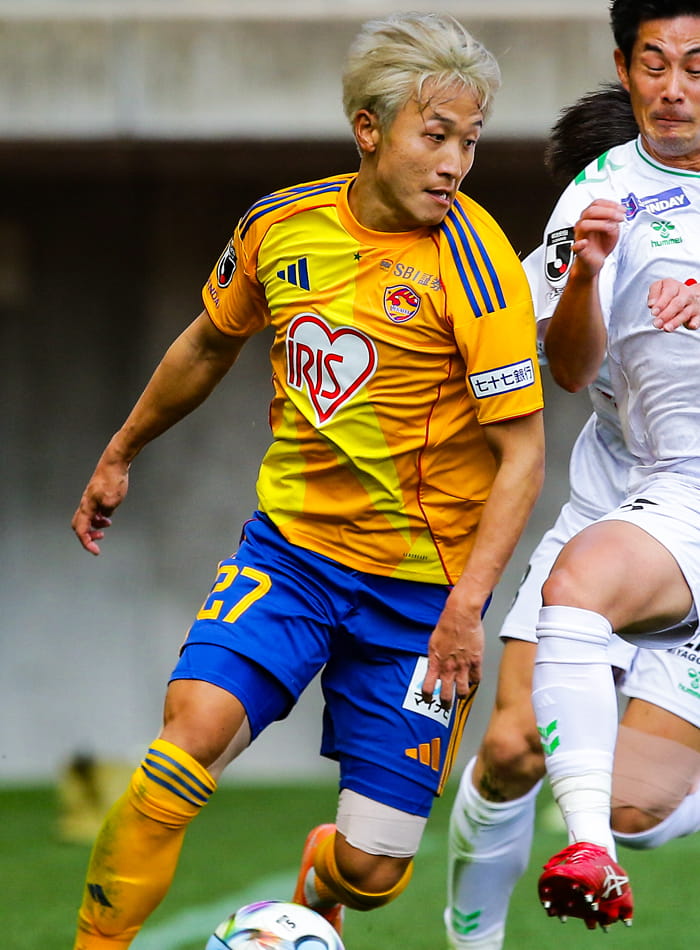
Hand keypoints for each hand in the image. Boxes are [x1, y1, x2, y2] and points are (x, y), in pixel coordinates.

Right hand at [71, 448, 129, 554]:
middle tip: (98, 540)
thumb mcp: (112, 502)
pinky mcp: (97, 494)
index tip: (96, 551)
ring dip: (94, 526)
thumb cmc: (112, 480)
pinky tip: (108, 516)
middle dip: (87, 535)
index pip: (81, 530)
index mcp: (86, 507)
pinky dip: (99, 517)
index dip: (87, 543)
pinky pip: (93, 510)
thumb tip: (104, 516)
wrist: (114, 463)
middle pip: (79, 525)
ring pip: (87, 518)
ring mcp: (91, 498)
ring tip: (106, 526)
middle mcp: (86, 503)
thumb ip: (106, 513)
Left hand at [421, 587, 483, 709]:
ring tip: (462, 696)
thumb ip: (434, 658)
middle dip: (445, 703)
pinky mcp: (476, 661)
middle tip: (445, 706)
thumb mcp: (433, 643)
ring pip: (463, 691)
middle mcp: (448, 667)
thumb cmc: (446, 625)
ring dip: (462, 695)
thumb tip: (434, 667)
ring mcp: (463, 666)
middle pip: (446, 695)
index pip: (428, 687)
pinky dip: (474, 681)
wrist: (460, 615)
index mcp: (435, 662)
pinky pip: (476, 678)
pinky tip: (473, 679)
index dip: (427, 696)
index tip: (428, 699)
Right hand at [570, 199, 624, 277]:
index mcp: (590, 218)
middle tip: (620, 217)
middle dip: (609, 212)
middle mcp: (583, 224)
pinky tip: (585, 243)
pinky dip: (579, 244)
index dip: (611, 204)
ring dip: (600, 224)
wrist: (596, 261)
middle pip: (590, 211)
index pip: (597, 203)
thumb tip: (617, 215)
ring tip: (611, 228)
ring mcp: (580, 236)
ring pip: (584, 224)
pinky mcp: (579, 250)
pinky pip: (576, 246)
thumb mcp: (613, 229)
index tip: (622, 209)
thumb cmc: (602, 244)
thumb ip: (613, 220)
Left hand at [648, 278, 699, 331]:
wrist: (689, 296)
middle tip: (657, 323)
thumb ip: (654, 295)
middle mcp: (686, 294)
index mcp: (675, 286)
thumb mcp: (660, 289)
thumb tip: (652, 304)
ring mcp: (693, 305)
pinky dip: (694, 323)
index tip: (654, 312)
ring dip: (675, 322)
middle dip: (665, 315)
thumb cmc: (671, 295)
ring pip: (685, 313)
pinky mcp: (698, 315)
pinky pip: (697, 319)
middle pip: (677, 303)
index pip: (669, 292)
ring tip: (666, 328)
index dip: (660, 303)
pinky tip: (691, 325)